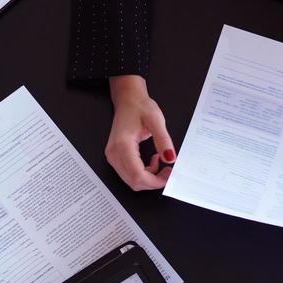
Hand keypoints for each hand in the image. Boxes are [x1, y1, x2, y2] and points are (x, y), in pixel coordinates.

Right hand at [105, 75, 174, 191]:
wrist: (128, 100)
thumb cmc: (139, 107)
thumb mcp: (156, 120)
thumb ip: (163, 140)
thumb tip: (169, 158)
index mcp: (123, 145)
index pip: (137, 175)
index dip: (155, 181)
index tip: (168, 174)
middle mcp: (114, 154)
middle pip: (133, 182)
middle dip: (153, 182)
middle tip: (167, 171)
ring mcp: (113, 156)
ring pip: (131, 181)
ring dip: (148, 178)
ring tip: (159, 162)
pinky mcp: (115, 157)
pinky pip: (129, 174)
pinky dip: (143, 174)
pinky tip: (151, 162)